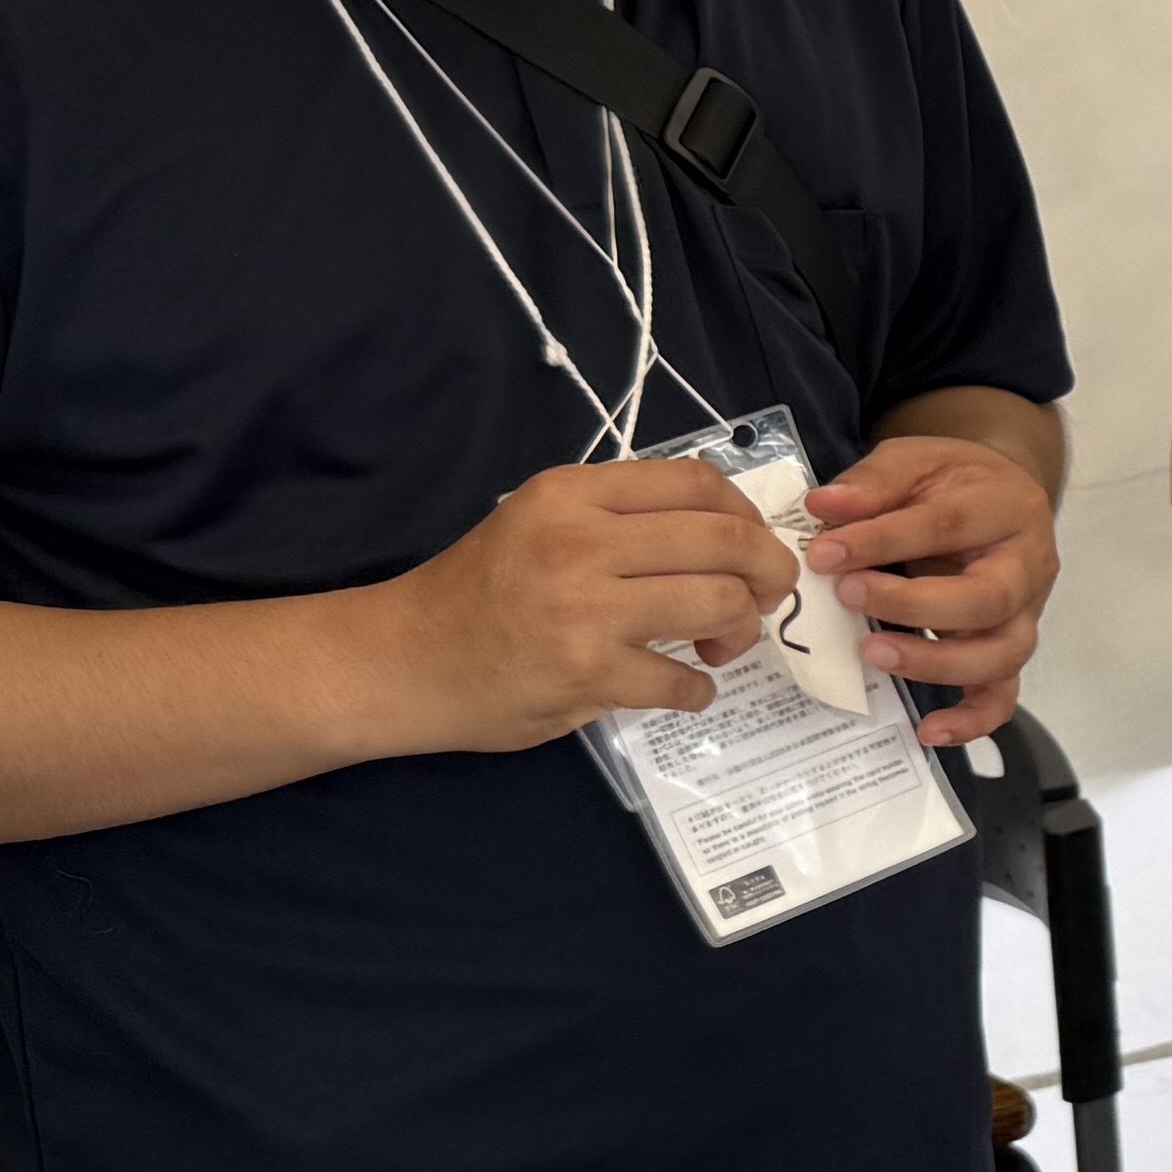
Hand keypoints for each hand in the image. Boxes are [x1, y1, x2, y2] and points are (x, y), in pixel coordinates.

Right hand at [365, 458, 795, 753]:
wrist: (403, 659)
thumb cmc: (478, 590)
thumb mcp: (540, 520)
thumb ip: (618, 516)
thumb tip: (724, 529)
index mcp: (572, 494)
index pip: (697, 483)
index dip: (746, 515)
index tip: (750, 545)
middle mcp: (580, 540)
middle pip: (725, 540)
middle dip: (768, 572)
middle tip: (763, 599)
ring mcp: (584, 608)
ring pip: (718, 603)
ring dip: (740, 629)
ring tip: (718, 645)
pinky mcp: (585, 673)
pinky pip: (681, 680)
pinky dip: (699, 689)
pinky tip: (683, 687)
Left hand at [805, 434, 1058, 746]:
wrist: (997, 496)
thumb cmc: (954, 481)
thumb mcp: (916, 459)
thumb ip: (873, 482)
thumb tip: (825, 506)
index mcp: (1009, 507)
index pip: (947, 526)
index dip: (882, 541)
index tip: (823, 552)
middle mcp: (1029, 566)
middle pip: (987, 599)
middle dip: (912, 604)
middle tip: (848, 594)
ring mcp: (1025, 615)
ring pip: (1000, 654)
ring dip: (935, 661)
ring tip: (874, 653)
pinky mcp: (1009, 650)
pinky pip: (1003, 695)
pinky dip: (970, 719)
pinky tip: (927, 730)